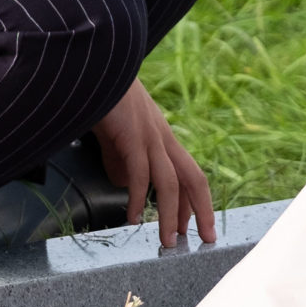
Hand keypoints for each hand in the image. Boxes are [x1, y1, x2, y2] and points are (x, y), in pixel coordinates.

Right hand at [92, 79, 216, 248]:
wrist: (99, 65)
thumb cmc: (105, 97)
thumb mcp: (119, 135)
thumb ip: (124, 160)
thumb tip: (126, 185)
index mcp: (163, 137)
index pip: (188, 174)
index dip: (194, 203)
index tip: (192, 228)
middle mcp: (163, 137)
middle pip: (192, 178)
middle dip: (202, 211)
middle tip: (206, 239)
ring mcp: (149, 135)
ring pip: (169, 182)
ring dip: (170, 215)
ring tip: (167, 241)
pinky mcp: (131, 134)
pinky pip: (139, 172)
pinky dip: (137, 197)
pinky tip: (133, 216)